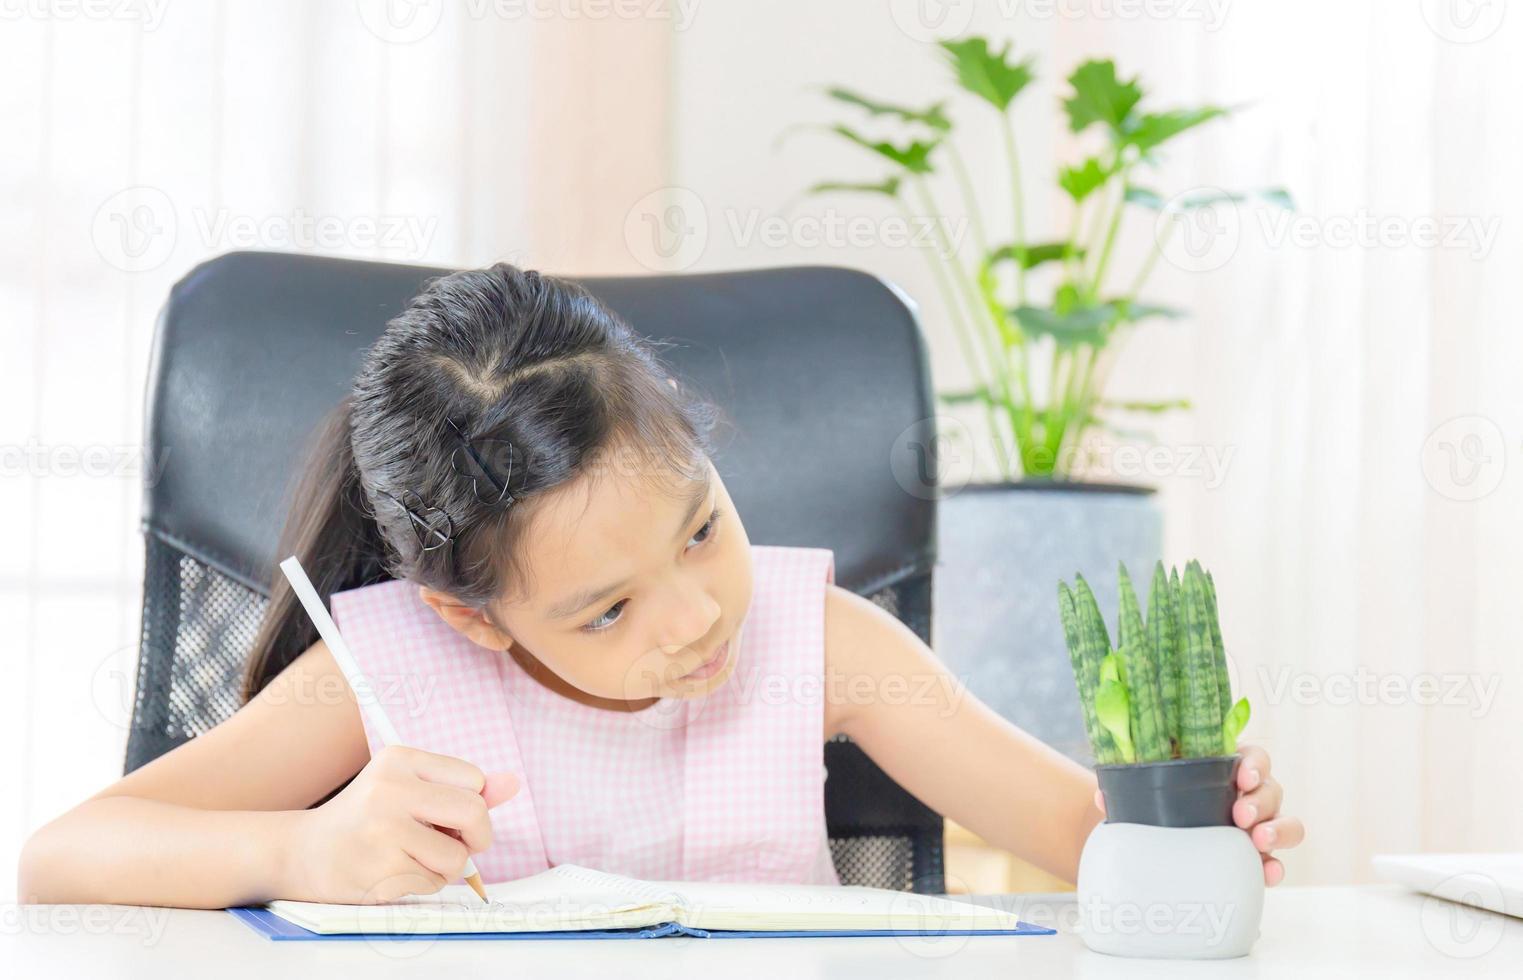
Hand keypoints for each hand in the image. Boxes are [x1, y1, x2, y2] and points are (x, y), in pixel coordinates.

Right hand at [287, 745, 519, 902]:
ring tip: (415, 858)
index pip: (474, 780)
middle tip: (458, 845)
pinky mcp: (380, 870)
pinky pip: (433, 883)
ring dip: (447, 867)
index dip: (474, 804)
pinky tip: (394, 872)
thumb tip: (514, 783)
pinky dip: (424, 884)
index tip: (453, 817)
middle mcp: (390, 789)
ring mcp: (383, 831)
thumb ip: (461, 788)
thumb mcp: (409, 789)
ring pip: (457, 857)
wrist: (304, 853)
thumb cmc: (367, 819)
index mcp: (400, 759)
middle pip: (474, 813)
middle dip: (477, 837)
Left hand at [1091, 744, 1303, 885]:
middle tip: (1240, 813)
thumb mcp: (1145, 793)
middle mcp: (1249, 795)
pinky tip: (1268, 873)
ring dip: (1277, 829)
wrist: (1160, 845)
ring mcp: (1259, 827)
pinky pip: (1277, 861)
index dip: (1254, 763)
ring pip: (1286, 822)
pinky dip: (1276, 867)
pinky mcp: (1258, 858)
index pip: (1253, 757)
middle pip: (1272, 789)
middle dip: (1260, 800)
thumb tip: (1102, 795)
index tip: (1242, 774)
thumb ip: (1127, 789)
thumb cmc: (1158, 804)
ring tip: (1257, 839)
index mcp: (1225, 769)